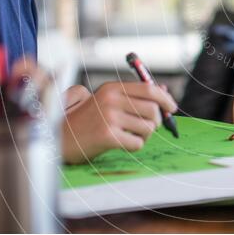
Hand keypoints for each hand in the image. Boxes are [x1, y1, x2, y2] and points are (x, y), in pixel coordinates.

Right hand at [62, 81, 177, 163]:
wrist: (61, 138)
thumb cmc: (89, 120)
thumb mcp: (108, 100)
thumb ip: (135, 95)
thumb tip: (165, 92)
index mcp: (112, 88)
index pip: (149, 89)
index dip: (165, 99)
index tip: (172, 108)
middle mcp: (111, 100)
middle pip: (152, 109)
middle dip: (155, 121)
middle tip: (146, 128)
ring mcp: (109, 118)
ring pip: (148, 128)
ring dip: (144, 135)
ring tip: (129, 135)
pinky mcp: (107, 136)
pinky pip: (138, 143)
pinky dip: (135, 146)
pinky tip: (122, 143)